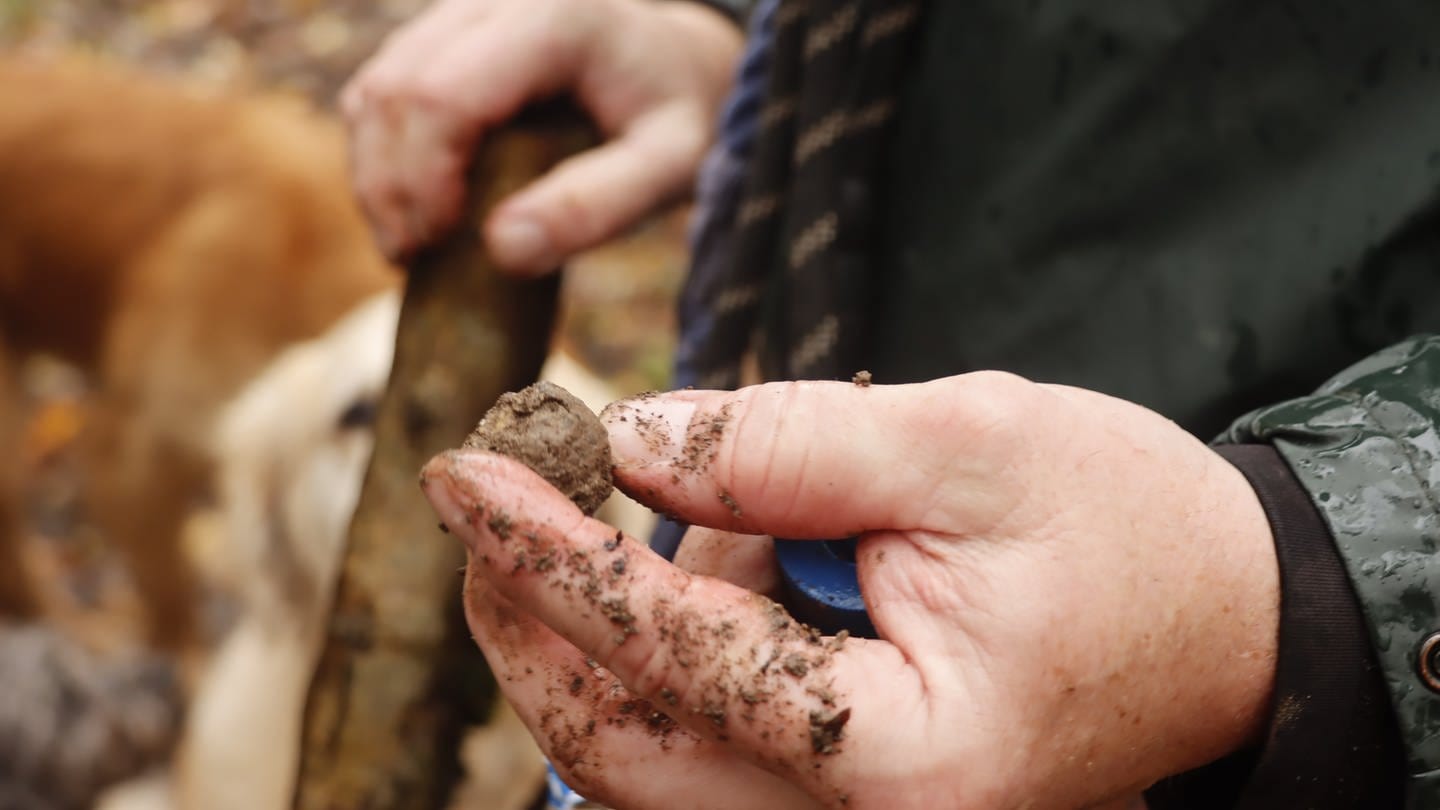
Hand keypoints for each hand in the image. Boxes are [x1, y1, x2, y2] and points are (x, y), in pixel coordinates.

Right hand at [342, 0, 740, 265]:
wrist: (678, 66)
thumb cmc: (679, 118)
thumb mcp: (670, 168)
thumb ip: (597, 207)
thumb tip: (502, 250)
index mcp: (554, 19)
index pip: (444, 94)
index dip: (422, 178)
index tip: (439, 247)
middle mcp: (495, 1)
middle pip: (395, 89)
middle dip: (389, 186)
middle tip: (415, 260)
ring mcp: (459, 13)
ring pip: (374, 89)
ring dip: (374, 175)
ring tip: (410, 246)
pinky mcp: (440, 37)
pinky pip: (379, 91)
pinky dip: (378, 156)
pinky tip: (410, 210)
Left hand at [421, 373, 1279, 808]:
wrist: (1227, 616)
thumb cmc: (1127, 529)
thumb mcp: (968, 445)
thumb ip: (788, 445)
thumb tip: (627, 439)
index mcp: (901, 760)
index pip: (672, 658)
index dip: (552, 556)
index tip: (465, 470)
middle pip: (622, 753)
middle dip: (530, 621)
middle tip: (483, 499)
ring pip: (643, 764)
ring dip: (583, 642)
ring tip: (565, 520)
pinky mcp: (843, 802)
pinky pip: (699, 751)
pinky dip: (654, 660)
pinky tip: (672, 571)